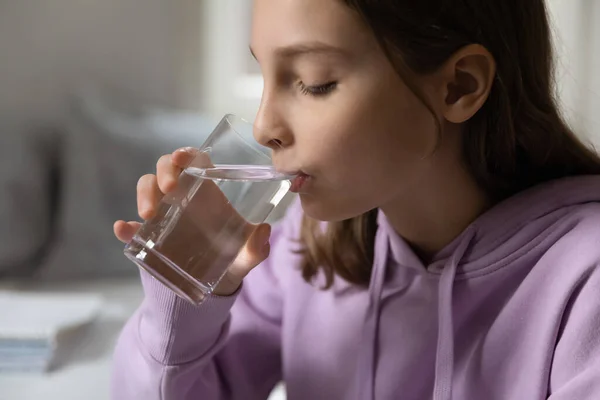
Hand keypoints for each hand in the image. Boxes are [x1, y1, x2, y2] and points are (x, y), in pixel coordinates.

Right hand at [114, 147, 271, 295]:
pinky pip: (132, 227)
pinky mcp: (149, 237)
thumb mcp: (246, 256)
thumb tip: (265, 232)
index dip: (186, 153)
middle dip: (164, 171)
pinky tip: (123, 229)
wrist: (213, 287)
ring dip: (144, 194)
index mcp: (209, 192)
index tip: (180, 157)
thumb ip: (256, 248)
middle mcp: (184, 197)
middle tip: (170, 187)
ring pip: (147, 188)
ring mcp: (164, 214)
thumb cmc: (232, 260)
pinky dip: (126, 227)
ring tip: (148, 214)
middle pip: (167, 168)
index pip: (196, 161)